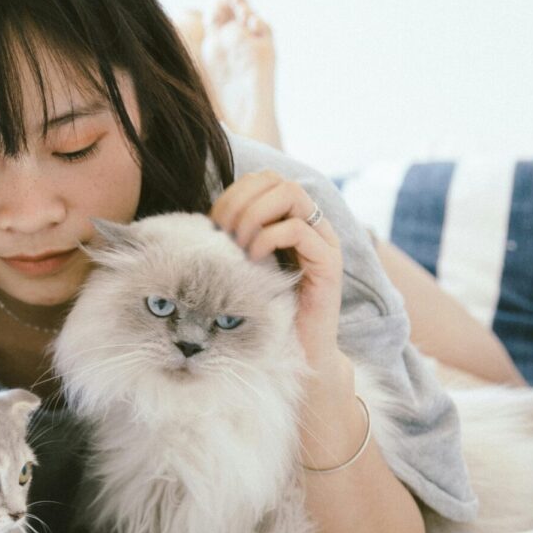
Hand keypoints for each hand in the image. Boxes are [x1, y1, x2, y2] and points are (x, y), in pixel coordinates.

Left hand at [209, 170, 343, 368]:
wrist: (297, 353)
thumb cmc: (264, 310)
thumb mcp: (243, 266)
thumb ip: (233, 239)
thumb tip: (203, 220)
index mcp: (290, 219)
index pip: (263, 179)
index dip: (234, 193)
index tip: (213, 224)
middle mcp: (310, 223)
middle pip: (276, 180)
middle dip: (241, 201)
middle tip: (224, 234)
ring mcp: (323, 240)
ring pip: (290, 194)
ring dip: (254, 215)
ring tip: (239, 246)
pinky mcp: (328, 262)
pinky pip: (299, 230)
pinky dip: (269, 238)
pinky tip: (254, 259)